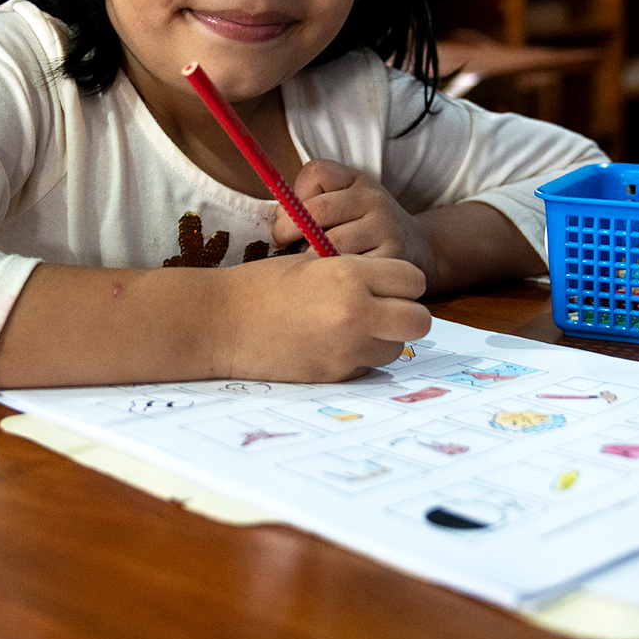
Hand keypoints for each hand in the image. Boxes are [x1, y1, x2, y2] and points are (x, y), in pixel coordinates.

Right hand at [217, 252, 430, 383]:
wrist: (218, 324)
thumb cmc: (259, 287)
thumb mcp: (312, 263)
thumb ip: (354, 272)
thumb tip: (387, 282)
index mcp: (349, 275)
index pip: (413, 279)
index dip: (402, 281)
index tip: (386, 283)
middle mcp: (355, 313)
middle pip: (420, 320)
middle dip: (407, 314)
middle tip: (384, 310)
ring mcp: (346, 349)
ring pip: (396, 348)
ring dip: (384, 339)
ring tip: (352, 328)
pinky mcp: (334, 376)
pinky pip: (367, 367)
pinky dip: (358, 358)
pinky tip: (330, 345)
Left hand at [274, 159, 437, 276]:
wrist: (420, 249)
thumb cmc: (368, 225)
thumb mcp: (347, 196)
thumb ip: (313, 194)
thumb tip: (280, 213)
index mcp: (359, 181)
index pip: (316, 175)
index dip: (291, 197)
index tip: (281, 219)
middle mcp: (374, 201)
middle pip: (317, 212)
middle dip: (287, 229)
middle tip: (281, 245)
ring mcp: (385, 230)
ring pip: (330, 245)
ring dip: (309, 257)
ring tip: (304, 263)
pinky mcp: (393, 261)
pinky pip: (350, 270)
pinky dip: (333, 277)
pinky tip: (329, 280)